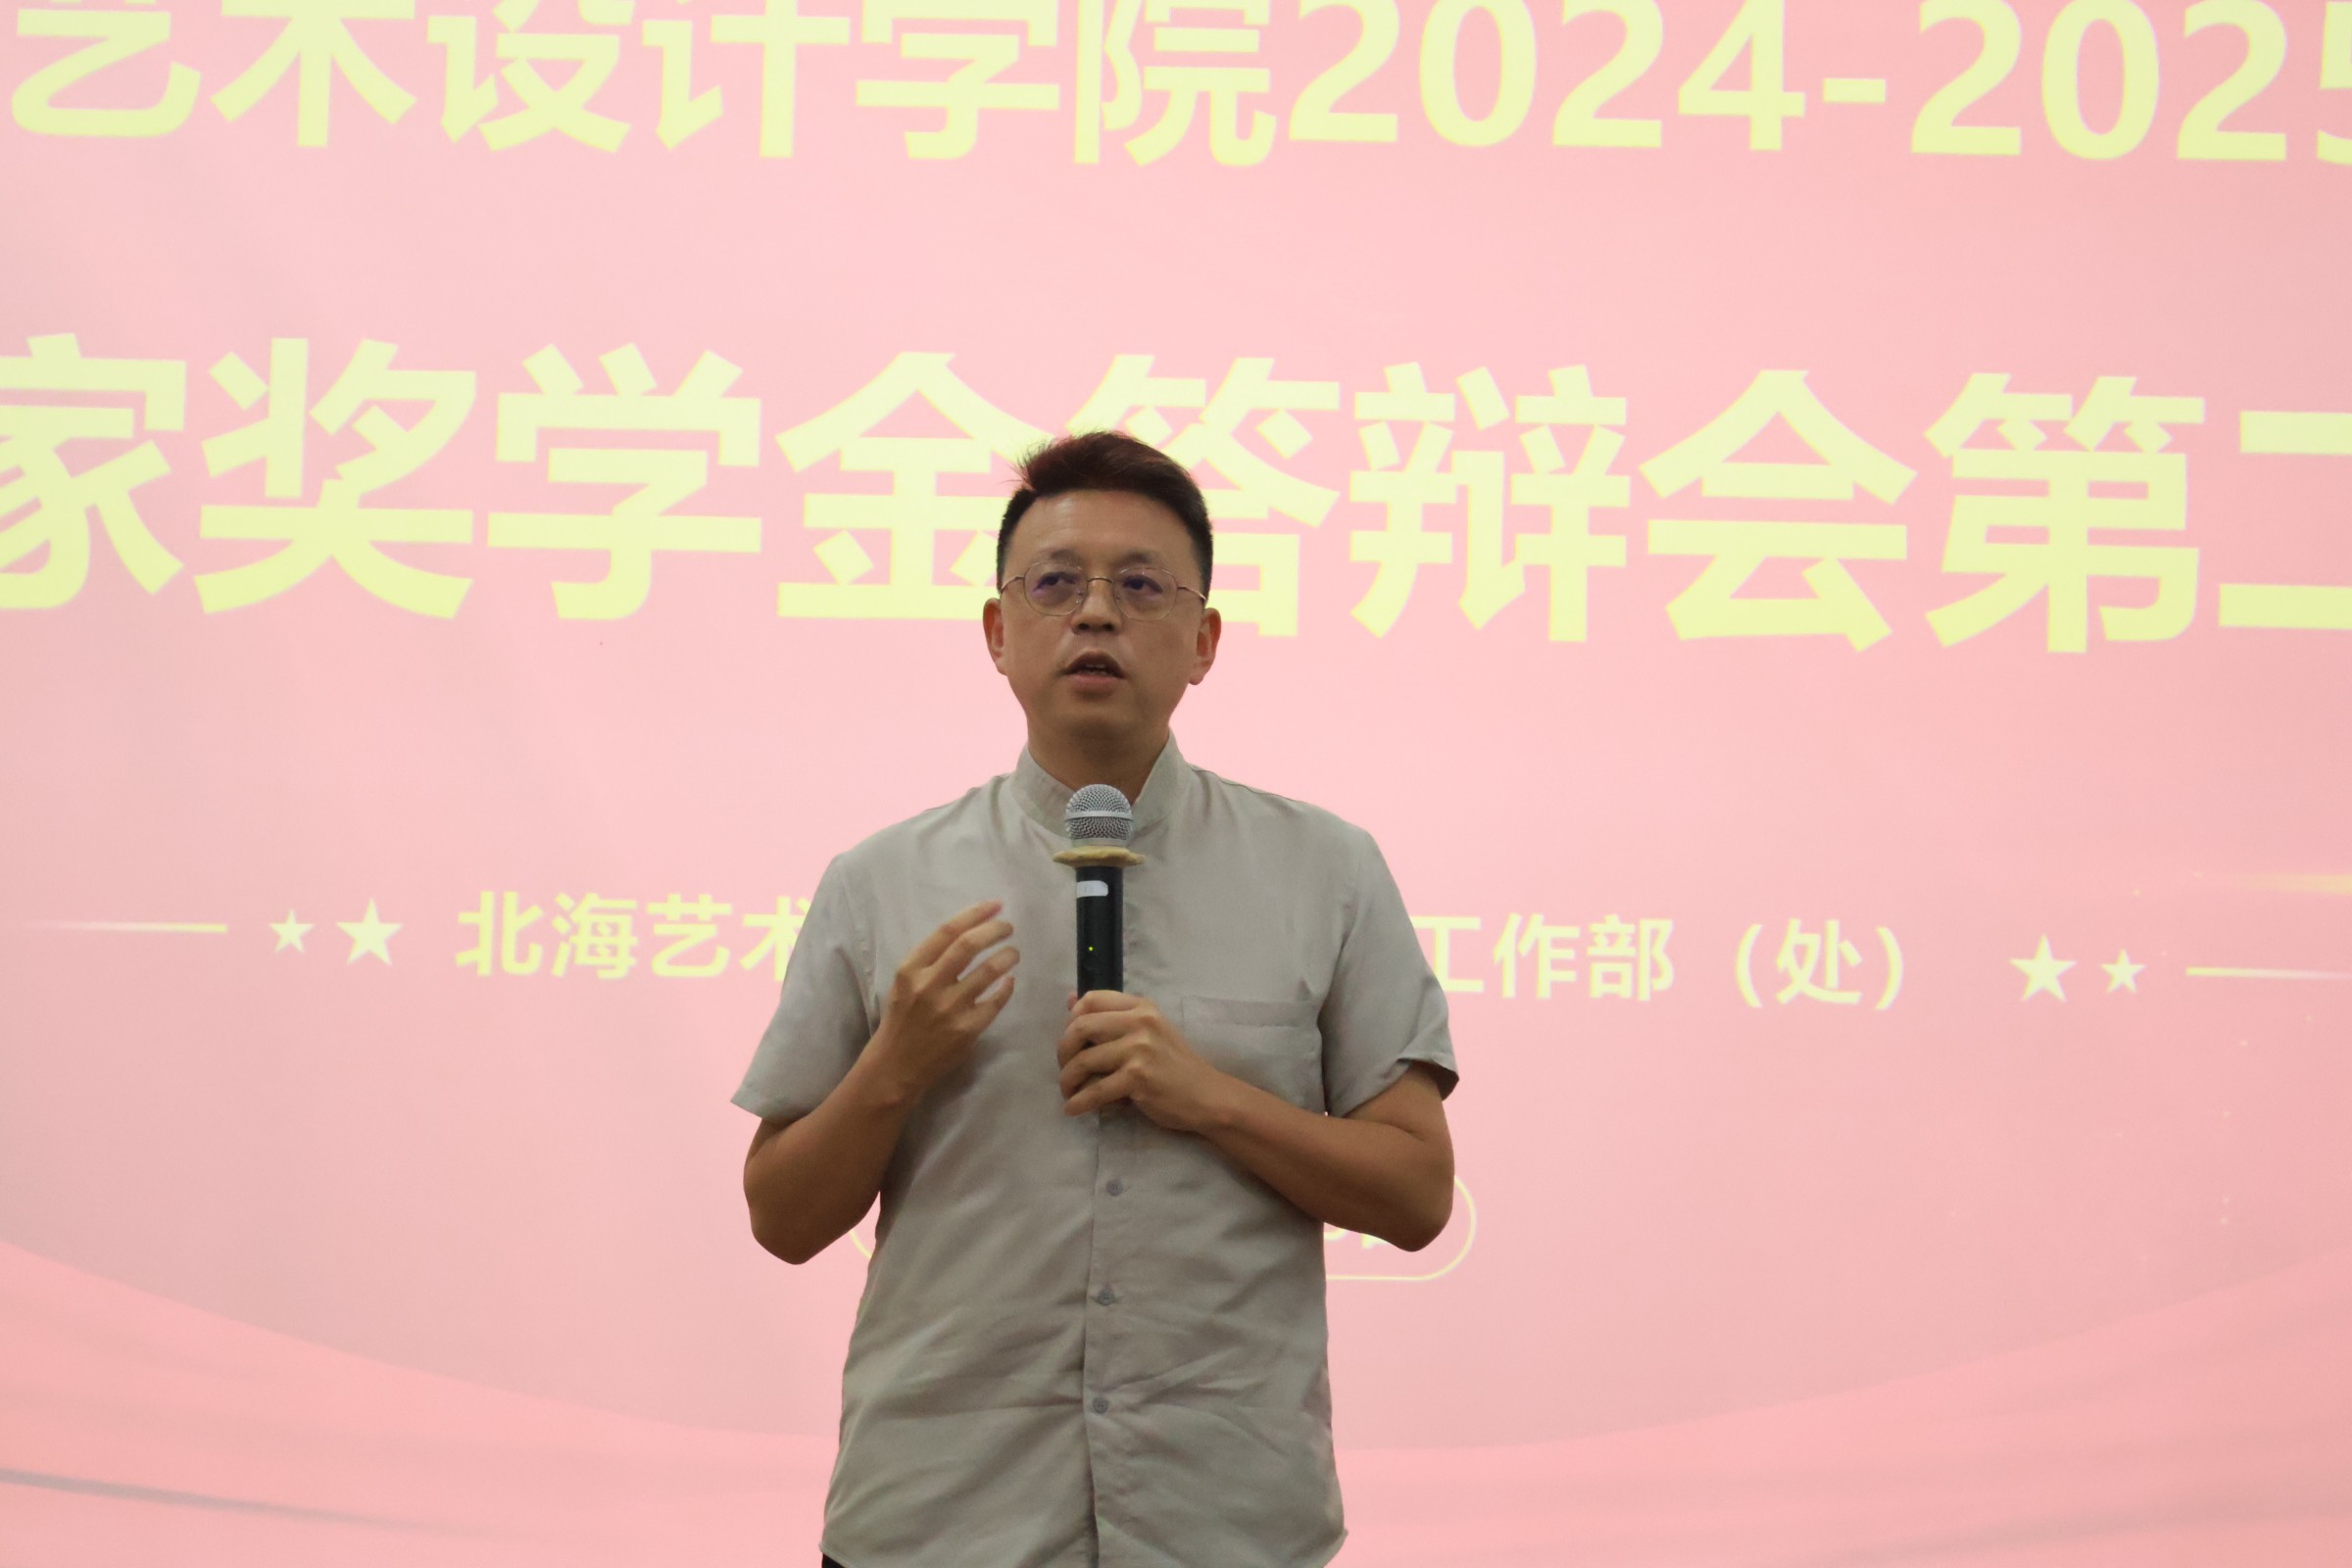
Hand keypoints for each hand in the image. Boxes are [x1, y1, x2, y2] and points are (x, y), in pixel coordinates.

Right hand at [868, 901, 1017, 1097]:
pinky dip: (1006, 987)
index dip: (975, 914)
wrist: (896, 1066)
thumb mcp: (906, 983)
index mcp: (911, 969)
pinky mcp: (967, 1029)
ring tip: (1013, 953)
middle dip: (995, 930)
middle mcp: (929, 985)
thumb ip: (931, 961)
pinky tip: (1009, 981)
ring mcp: (949, 1008)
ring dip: (1007, 956)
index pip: (947, 931)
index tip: (996, 906)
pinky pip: (995, 1001)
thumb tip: (971, 933)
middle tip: (1008, 927)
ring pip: (988, 971)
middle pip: (969, 945)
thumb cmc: (902, 1019)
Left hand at [1057, 991, 1232, 1133]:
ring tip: (1069, 1092)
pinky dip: (1079, 1102)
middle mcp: (1140, 1022)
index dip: (1071, 1019)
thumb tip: (1069, 1000)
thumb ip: (1113, 1017)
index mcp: (1142, 1006)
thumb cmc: (1174, 1065)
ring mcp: (1140, 1049)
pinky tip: (1073, 1109)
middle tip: (1064, 1069)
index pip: (1091, 1000)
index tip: (1070, 1041)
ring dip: (1068, 1080)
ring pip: (1084, 1061)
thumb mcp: (1148, 1031)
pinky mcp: (1138, 1077)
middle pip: (1080, 1027)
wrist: (1207, 1096)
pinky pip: (1095, 1090)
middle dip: (1063, 1051)